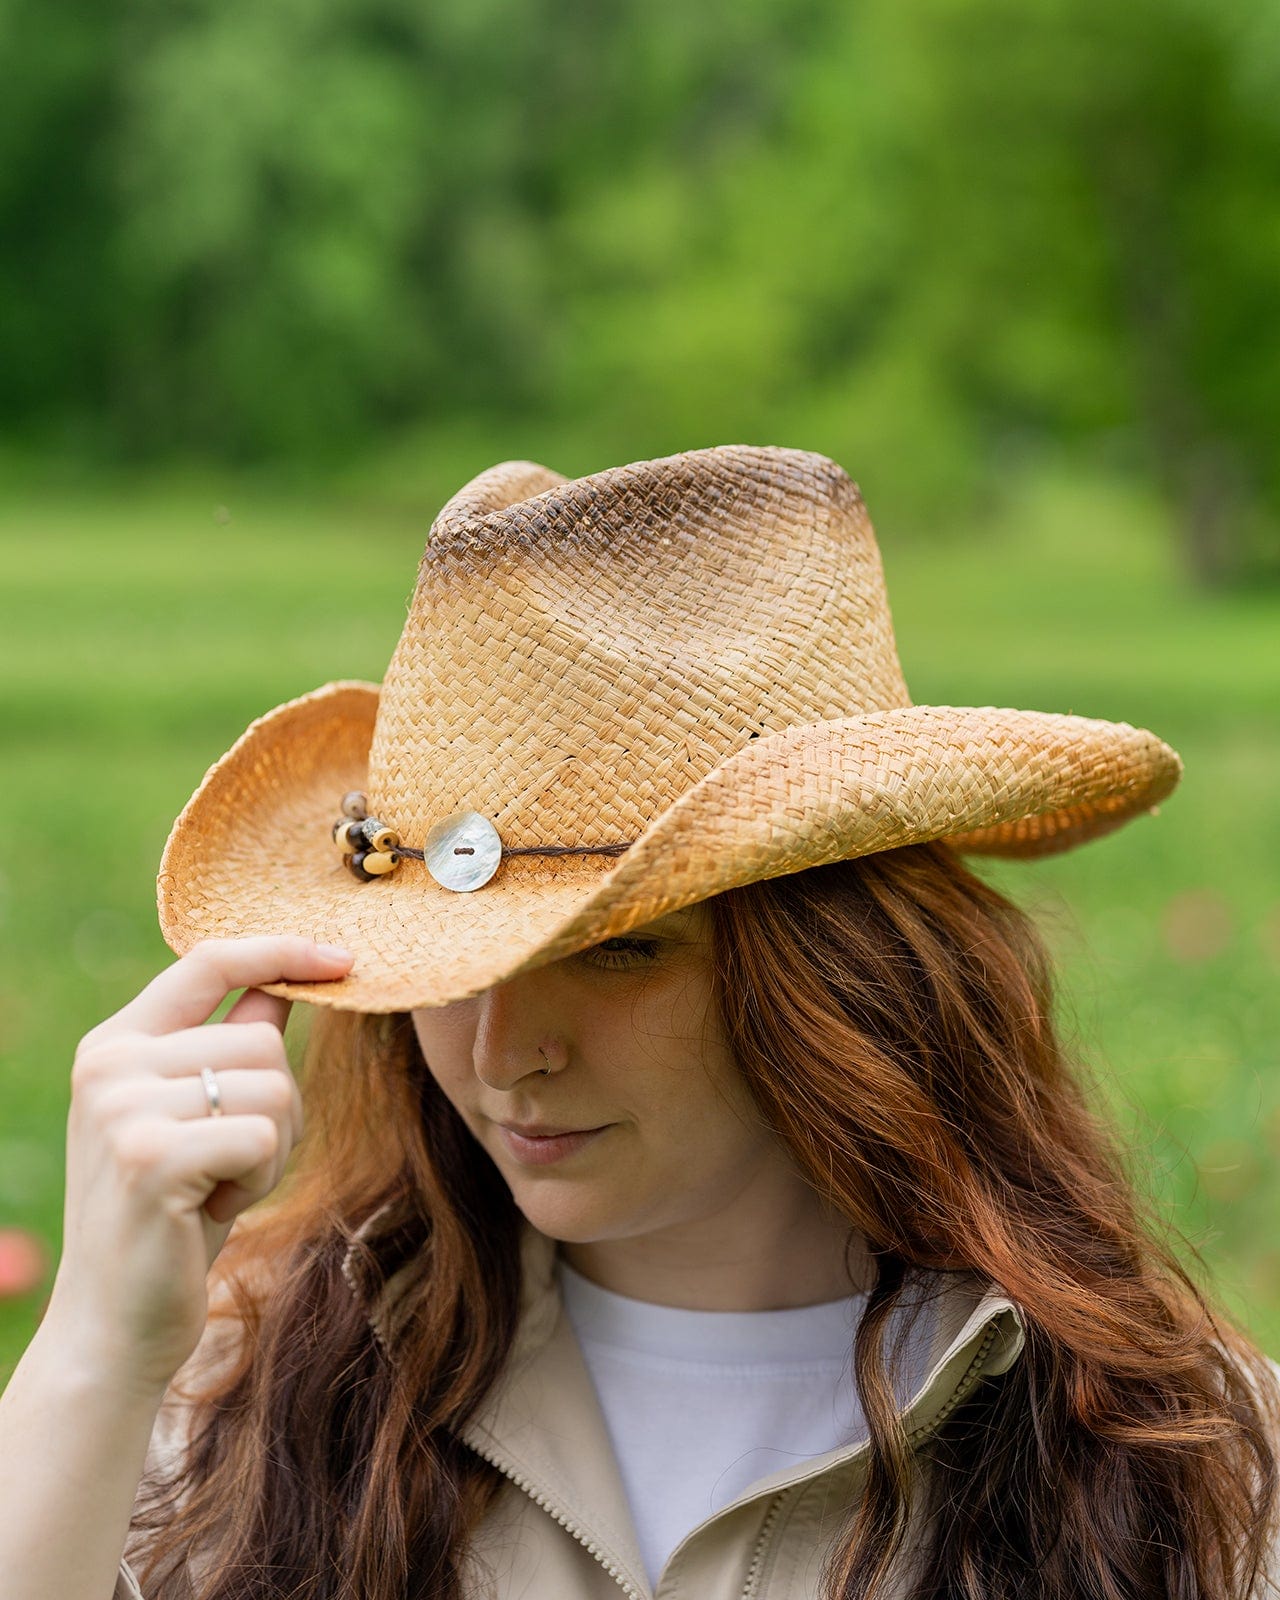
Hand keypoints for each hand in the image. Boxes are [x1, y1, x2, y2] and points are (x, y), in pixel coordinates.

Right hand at [42, 936, 353, 1398]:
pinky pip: (264, 1136)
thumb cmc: (170, 1215)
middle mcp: (109, 1064)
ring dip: (270, 1148)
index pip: (209, 962)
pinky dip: (259, 1178)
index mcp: (114, 1043)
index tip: (341, 959)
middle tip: (230, 1164)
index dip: (281, 951)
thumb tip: (288, 980)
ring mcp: (122, 1108)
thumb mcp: (197, 1116)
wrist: (115, 1323)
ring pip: (273, 1086)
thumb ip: (229, 1044)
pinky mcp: (151, 1157)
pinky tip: (210, 1210)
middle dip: (278, 1107)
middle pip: (262, 1041)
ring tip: (216, 1187)